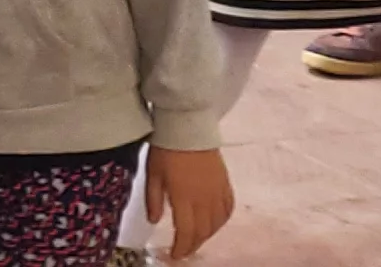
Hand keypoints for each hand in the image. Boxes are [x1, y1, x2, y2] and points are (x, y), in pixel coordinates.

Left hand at [141, 145, 233, 259]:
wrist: (188, 127)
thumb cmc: (165, 149)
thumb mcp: (152, 174)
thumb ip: (154, 199)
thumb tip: (155, 221)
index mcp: (184, 198)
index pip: (186, 231)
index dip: (182, 248)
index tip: (175, 256)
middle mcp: (204, 199)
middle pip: (203, 231)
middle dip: (193, 245)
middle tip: (184, 251)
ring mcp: (217, 192)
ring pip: (217, 223)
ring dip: (207, 235)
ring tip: (196, 239)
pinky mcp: (226, 184)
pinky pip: (227, 209)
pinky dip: (221, 221)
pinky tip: (214, 223)